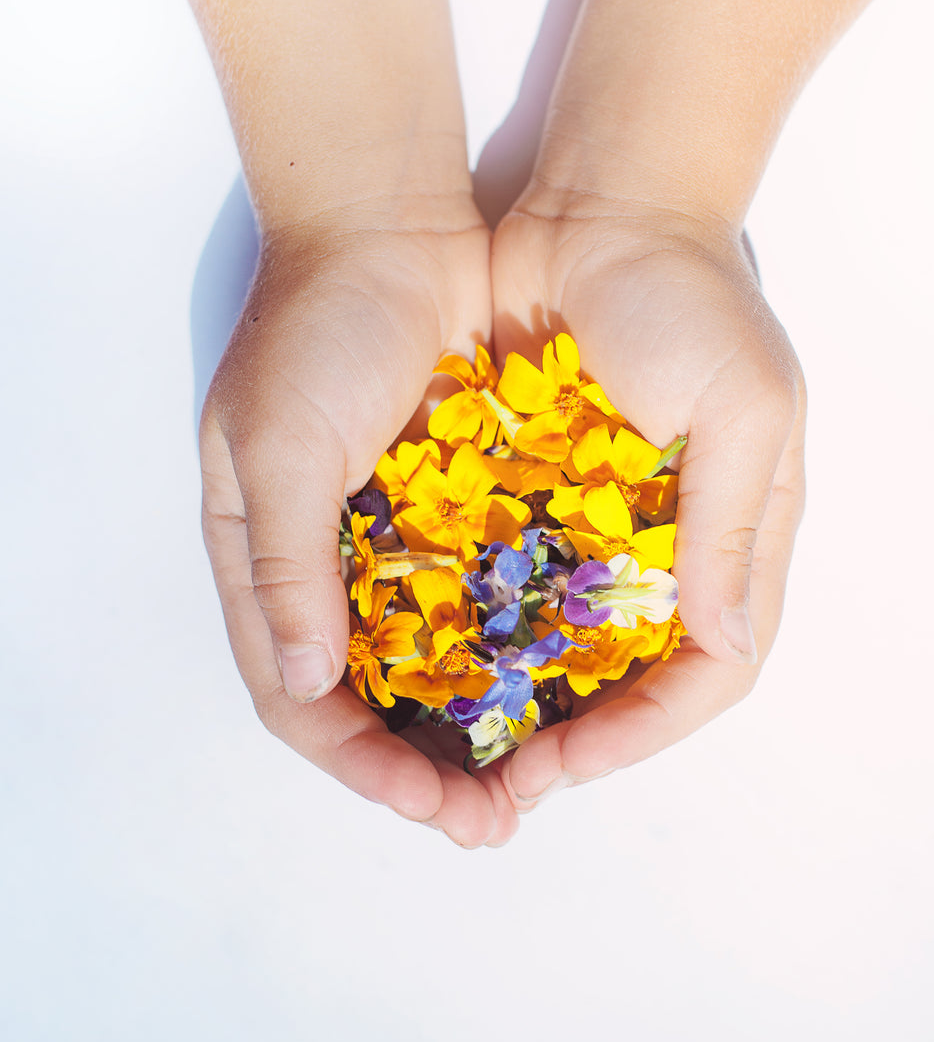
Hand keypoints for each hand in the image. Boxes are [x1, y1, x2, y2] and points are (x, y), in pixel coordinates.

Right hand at [199, 190, 520, 846]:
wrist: (392, 222)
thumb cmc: (319, 327)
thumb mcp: (280, 444)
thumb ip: (284, 563)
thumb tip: (307, 682)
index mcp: (263, 557)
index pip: (297, 692)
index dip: (355, 757)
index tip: (424, 798)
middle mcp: (328, 562)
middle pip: (369, 695)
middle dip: (423, 762)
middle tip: (492, 818)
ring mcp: (396, 534)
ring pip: (432, 658)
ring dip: (475, 720)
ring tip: (535, 776)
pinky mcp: (458, 501)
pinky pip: (483, 593)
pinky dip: (511, 644)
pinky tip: (562, 684)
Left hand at [490, 183, 805, 806]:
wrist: (601, 201)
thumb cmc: (690, 296)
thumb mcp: (743, 402)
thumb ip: (732, 522)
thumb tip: (721, 640)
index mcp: (732, 534)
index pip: (708, 667)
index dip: (646, 727)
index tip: (572, 759)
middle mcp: (665, 542)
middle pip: (627, 674)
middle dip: (573, 735)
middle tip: (500, 781)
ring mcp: (593, 518)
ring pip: (557, 640)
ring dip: (513, 695)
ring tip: (451, 743)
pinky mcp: (528, 487)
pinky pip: (502, 575)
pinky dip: (472, 620)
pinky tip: (421, 656)